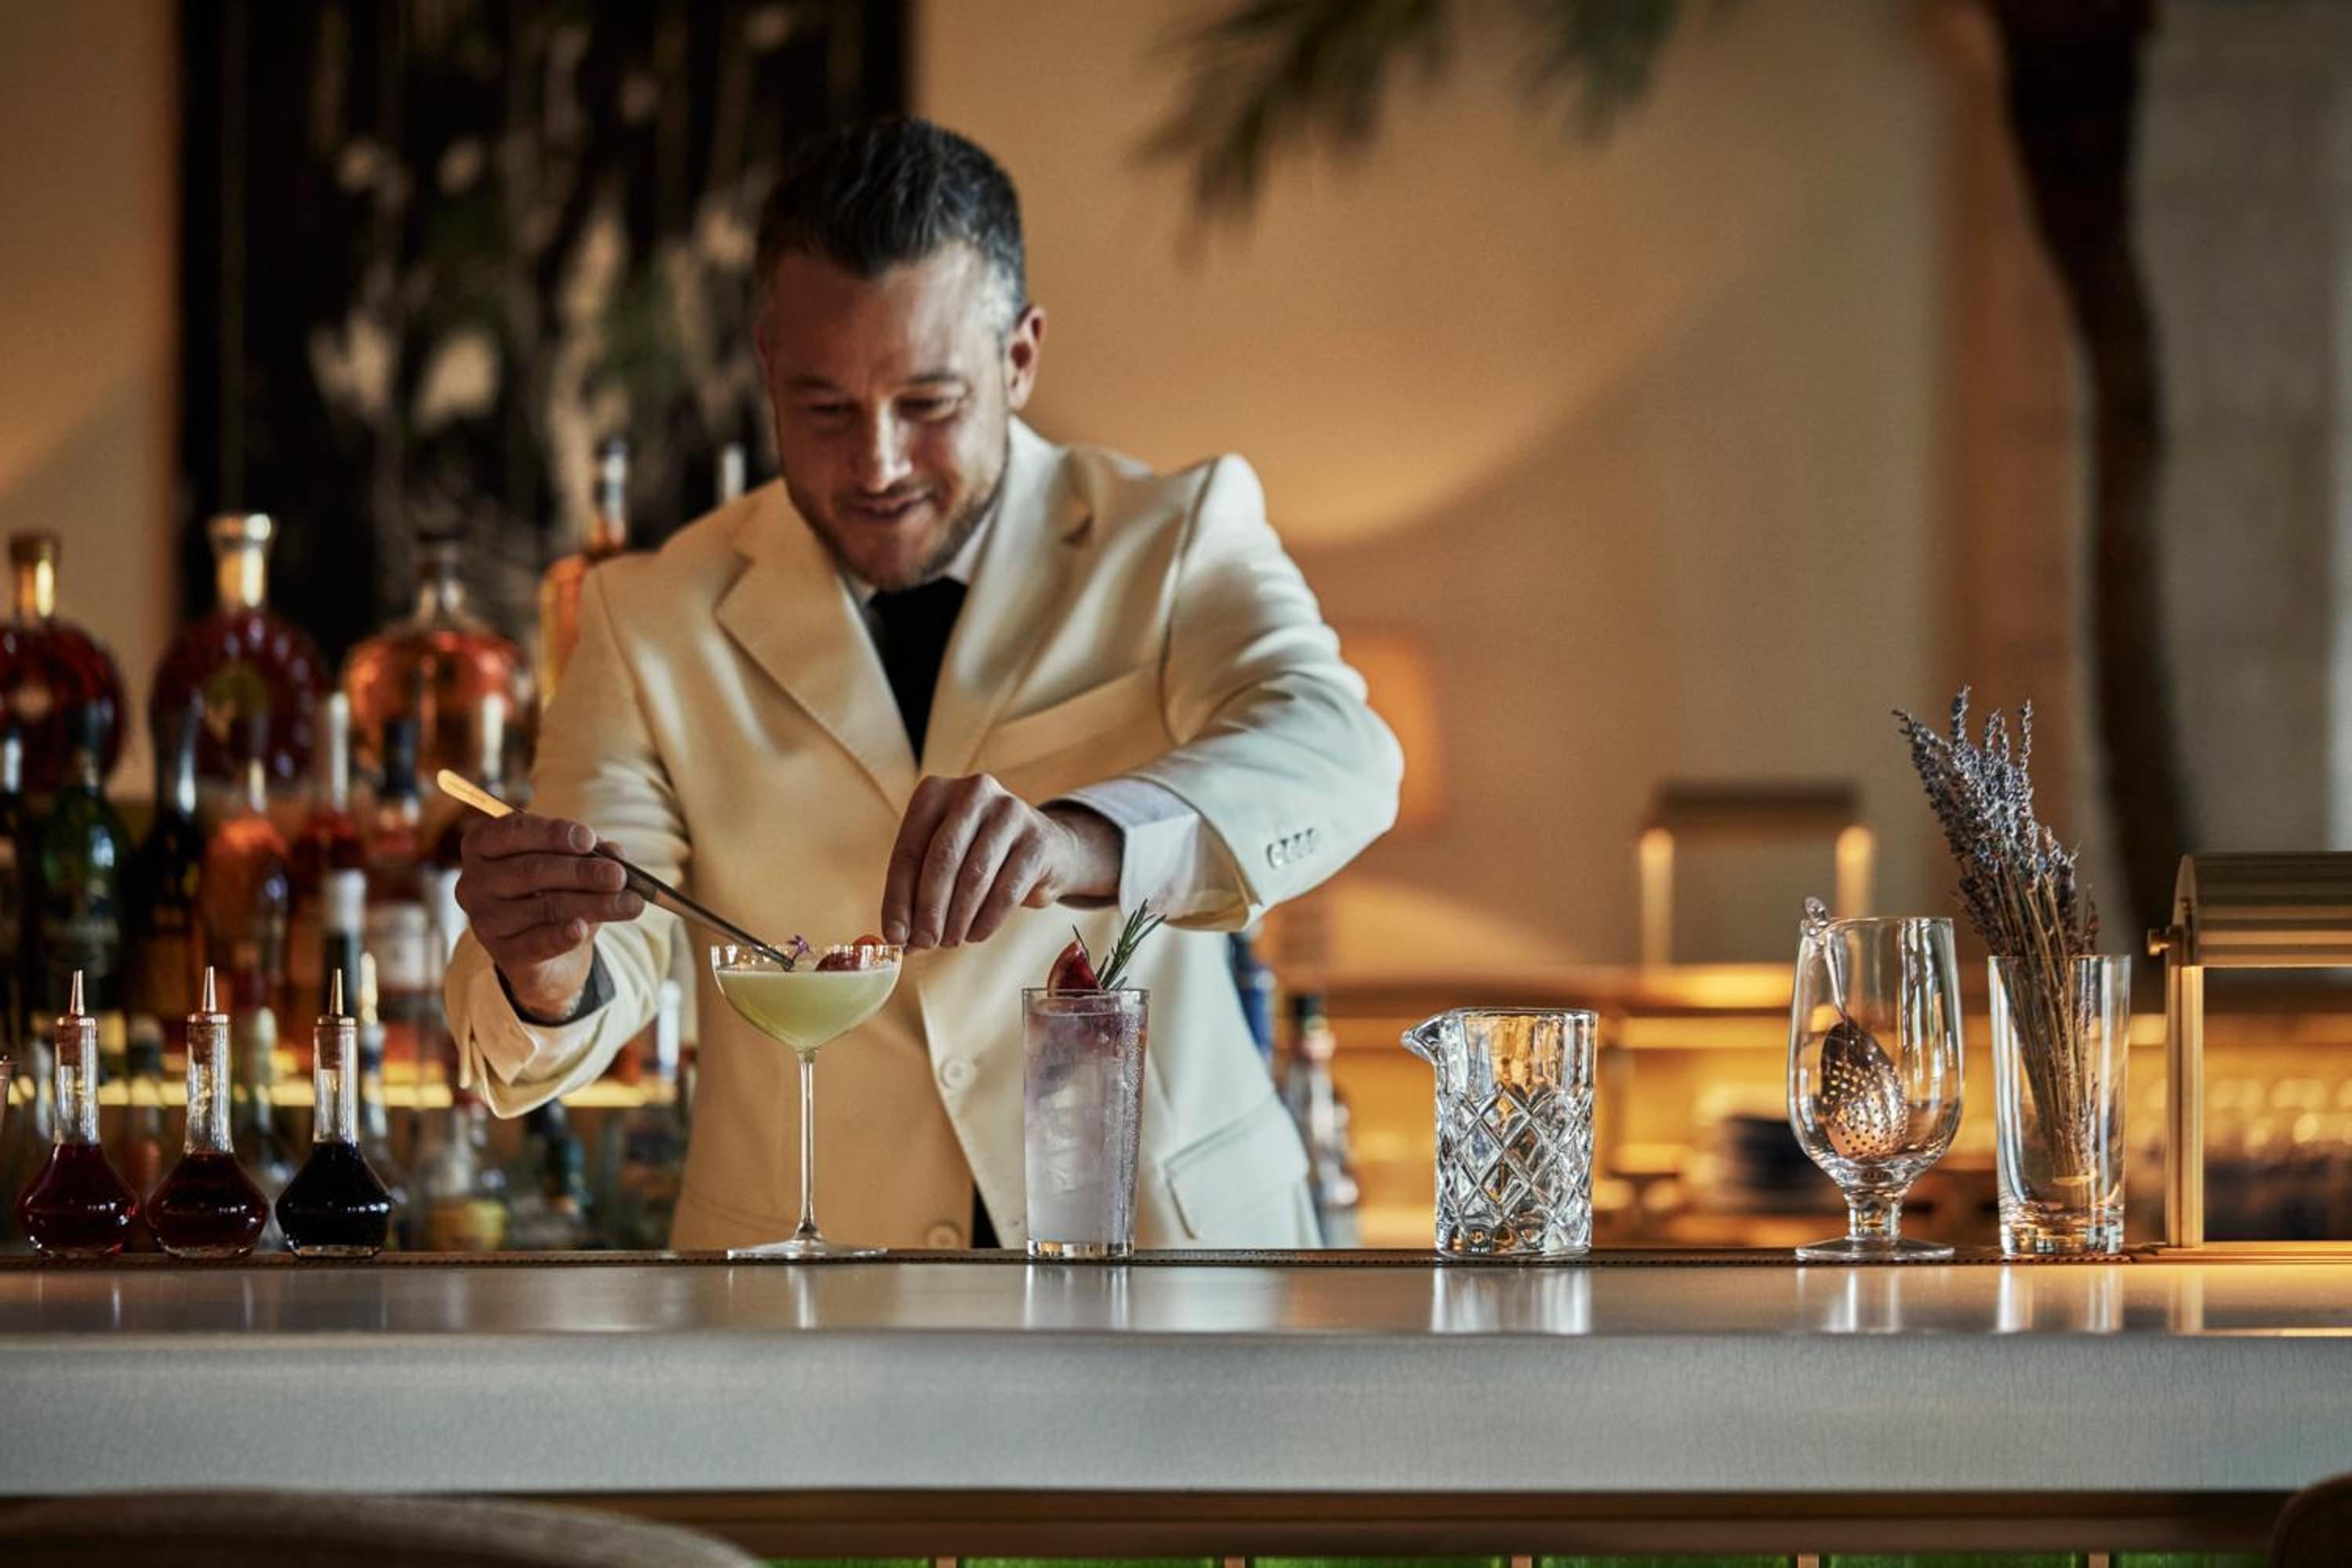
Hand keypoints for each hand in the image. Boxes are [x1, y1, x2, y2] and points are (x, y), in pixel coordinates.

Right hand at [454, 811, 646, 1018]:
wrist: (545, 951)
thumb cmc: (553, 890)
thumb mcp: (571, 865)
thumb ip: (590, 854)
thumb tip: (615, 853)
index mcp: (484, 846)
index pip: (513, 831)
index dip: (552, 833)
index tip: (589, 840)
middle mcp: (475, 882)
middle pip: (532, 871)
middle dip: (582, 872)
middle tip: (620, 876)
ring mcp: (485, 920)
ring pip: (544, 906)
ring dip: (594, 903)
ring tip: (631, 904)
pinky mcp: (503, 953)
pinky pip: (535, 943)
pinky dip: (561, 935)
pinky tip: (581, 929)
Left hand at [882, 774, 1120, 948]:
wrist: (1045, 848)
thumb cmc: (979, 856)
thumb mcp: (943, 864)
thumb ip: (917, 896)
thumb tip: (898, 940)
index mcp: (935, 792)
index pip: (908, 850)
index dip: (897, 898)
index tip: (894, 936)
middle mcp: (973, 792)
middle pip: (942, 859)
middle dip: (929, 908)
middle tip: (925, 942)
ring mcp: (1009, 811)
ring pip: (975, 875)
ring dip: (958, 917)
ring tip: (950, 941)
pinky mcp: (1037, 839)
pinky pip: (1007, 888)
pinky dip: (987, 919)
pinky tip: (976, 934)